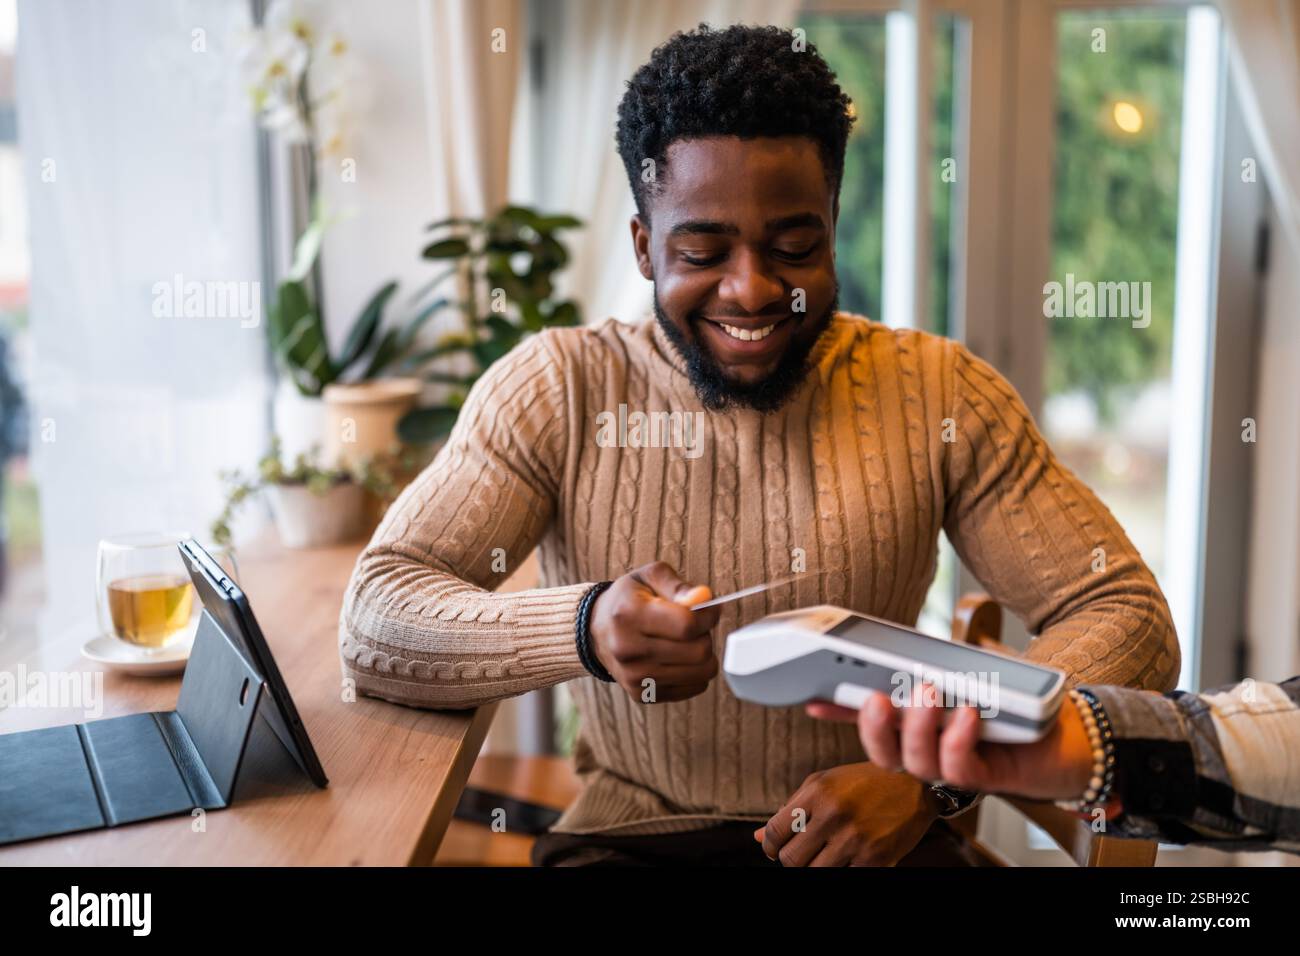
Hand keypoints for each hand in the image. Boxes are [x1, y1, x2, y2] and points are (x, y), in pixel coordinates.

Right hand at [587, 561, 721, 702]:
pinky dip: (694, 673)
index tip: (708, 610)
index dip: (708, 616)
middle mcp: (628, 650)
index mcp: (629, 615)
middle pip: (698, 652)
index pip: (687, 625)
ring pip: (700, 673)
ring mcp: (634, 677)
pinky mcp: (642, 694)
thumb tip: (704, 598)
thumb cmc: (628, 600)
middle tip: (693, 627)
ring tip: (685, 642)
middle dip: (705, 636)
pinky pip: (693, 688)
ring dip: (702, 656)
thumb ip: (678, 585)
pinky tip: (678, 659)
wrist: (595, 631)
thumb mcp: (649, 577)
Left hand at [755, 762, 937, 865]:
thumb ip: (792, 808)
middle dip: (791, 860)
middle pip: (791, 859)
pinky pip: (843, 877)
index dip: (769, 846)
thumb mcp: (825, 783)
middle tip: (802, 854)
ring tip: (825, 855)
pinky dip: (842, 870)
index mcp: (816, 792)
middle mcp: (832, 814)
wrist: (915, 786)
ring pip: (814, 873)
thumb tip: (759, 837)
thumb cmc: (865, 782)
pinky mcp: (875, 859)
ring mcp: (854, 839)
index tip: (773, 850)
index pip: (775, 831)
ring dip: (815, 867)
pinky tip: (847, 858)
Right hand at [805, 685, 1094, 800]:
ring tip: (929, 692)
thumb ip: (930, 668)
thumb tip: (898, 655)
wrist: (1071, 735)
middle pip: (884, 753)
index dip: (839, 713)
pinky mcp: (986, 777)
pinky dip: (958, 738)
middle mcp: (930, 751)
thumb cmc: (1018, 705)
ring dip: (918, 727)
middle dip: (873, 727)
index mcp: (918, 727)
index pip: (870, 722)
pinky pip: (959, 767)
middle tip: (877, 697)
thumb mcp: (969, 676)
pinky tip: (968, 712)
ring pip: (917, 762)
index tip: (813, 699)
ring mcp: (956, 766)